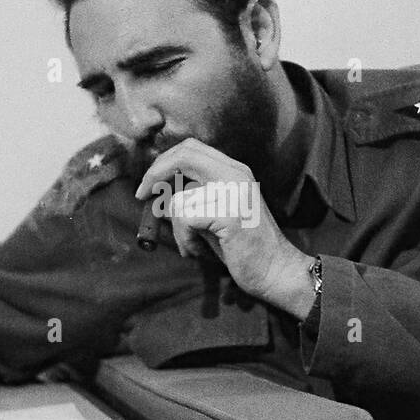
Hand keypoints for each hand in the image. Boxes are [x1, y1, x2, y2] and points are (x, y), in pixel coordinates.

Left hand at [135, 138, 315, 318]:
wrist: (276, 271)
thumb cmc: (242, 248)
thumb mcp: (212, 216)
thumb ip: (190, 200)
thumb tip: (156, 195)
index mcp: (234, 171)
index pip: (191, 148)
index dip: (163, 161)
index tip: (148, 183)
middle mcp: (236, 174)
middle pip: (183, 156)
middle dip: (155, 175)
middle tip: (143, 197)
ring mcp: (234, 192)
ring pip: (179, 198)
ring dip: (176, 228)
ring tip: (190, 244)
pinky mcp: (229, 213)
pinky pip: (185, 219)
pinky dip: (184, 239)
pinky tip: (197, 251)